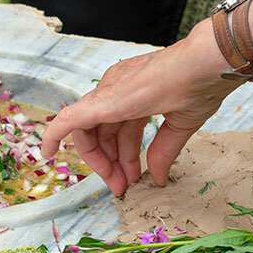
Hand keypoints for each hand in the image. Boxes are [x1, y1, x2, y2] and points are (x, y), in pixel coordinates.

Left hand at [42, 0, 252, 194]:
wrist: (207, 65)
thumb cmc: (201, 85)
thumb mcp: (179, 125)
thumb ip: (163, 150)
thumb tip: (157, 178)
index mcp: (134, 90)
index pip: (118, 127)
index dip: (124, 155)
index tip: (134, 178)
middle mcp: (116, 88)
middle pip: (102, 132)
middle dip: (112, 162)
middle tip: (123, 186)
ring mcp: (108, 92)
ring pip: (88, 131)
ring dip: (100, 161)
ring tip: (118, 184)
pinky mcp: (103, 102)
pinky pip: (69, 121)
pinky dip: (54, 135)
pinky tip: (46, 153)